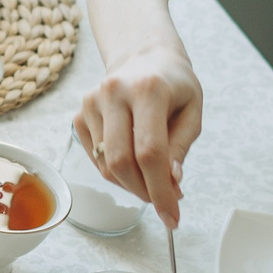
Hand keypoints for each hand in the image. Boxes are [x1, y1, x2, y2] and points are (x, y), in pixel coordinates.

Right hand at [74, 40, 202, 227]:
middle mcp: (114, 93)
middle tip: (164, 201)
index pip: (150, 152)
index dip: (160, 190)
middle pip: (122, 162)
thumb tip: (172, 181)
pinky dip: (115, 171)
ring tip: (152, 178)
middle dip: (144, 192)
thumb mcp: (192, 111)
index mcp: (148, 90)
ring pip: (106, 166)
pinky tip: (132, 161)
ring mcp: (92, 103)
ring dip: (131, 184)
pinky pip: (95, 159)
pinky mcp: (80, 115)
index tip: (172, 217)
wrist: (143, 56)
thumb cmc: (173, 85)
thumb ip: (181, 147)